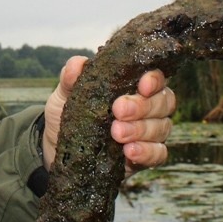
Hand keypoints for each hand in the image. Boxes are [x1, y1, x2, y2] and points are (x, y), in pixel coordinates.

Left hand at [43, 56, 174, 174]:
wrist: (58, 150)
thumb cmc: (69, 115)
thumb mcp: (65, 95)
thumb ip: (71, 78)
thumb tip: (78, 64)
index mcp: (133, 85)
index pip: (156, 77)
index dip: (154, 80)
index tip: (142, 85)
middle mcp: (147, 107)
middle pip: (164, 102)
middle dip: (142, 106)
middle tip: (118, 111)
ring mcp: (149, 133)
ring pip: (162, 127)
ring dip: (141, 130)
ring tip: (117, 133)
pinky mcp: (146, 157)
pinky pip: (159, 154)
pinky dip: (147, 152)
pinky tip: (129, 152)